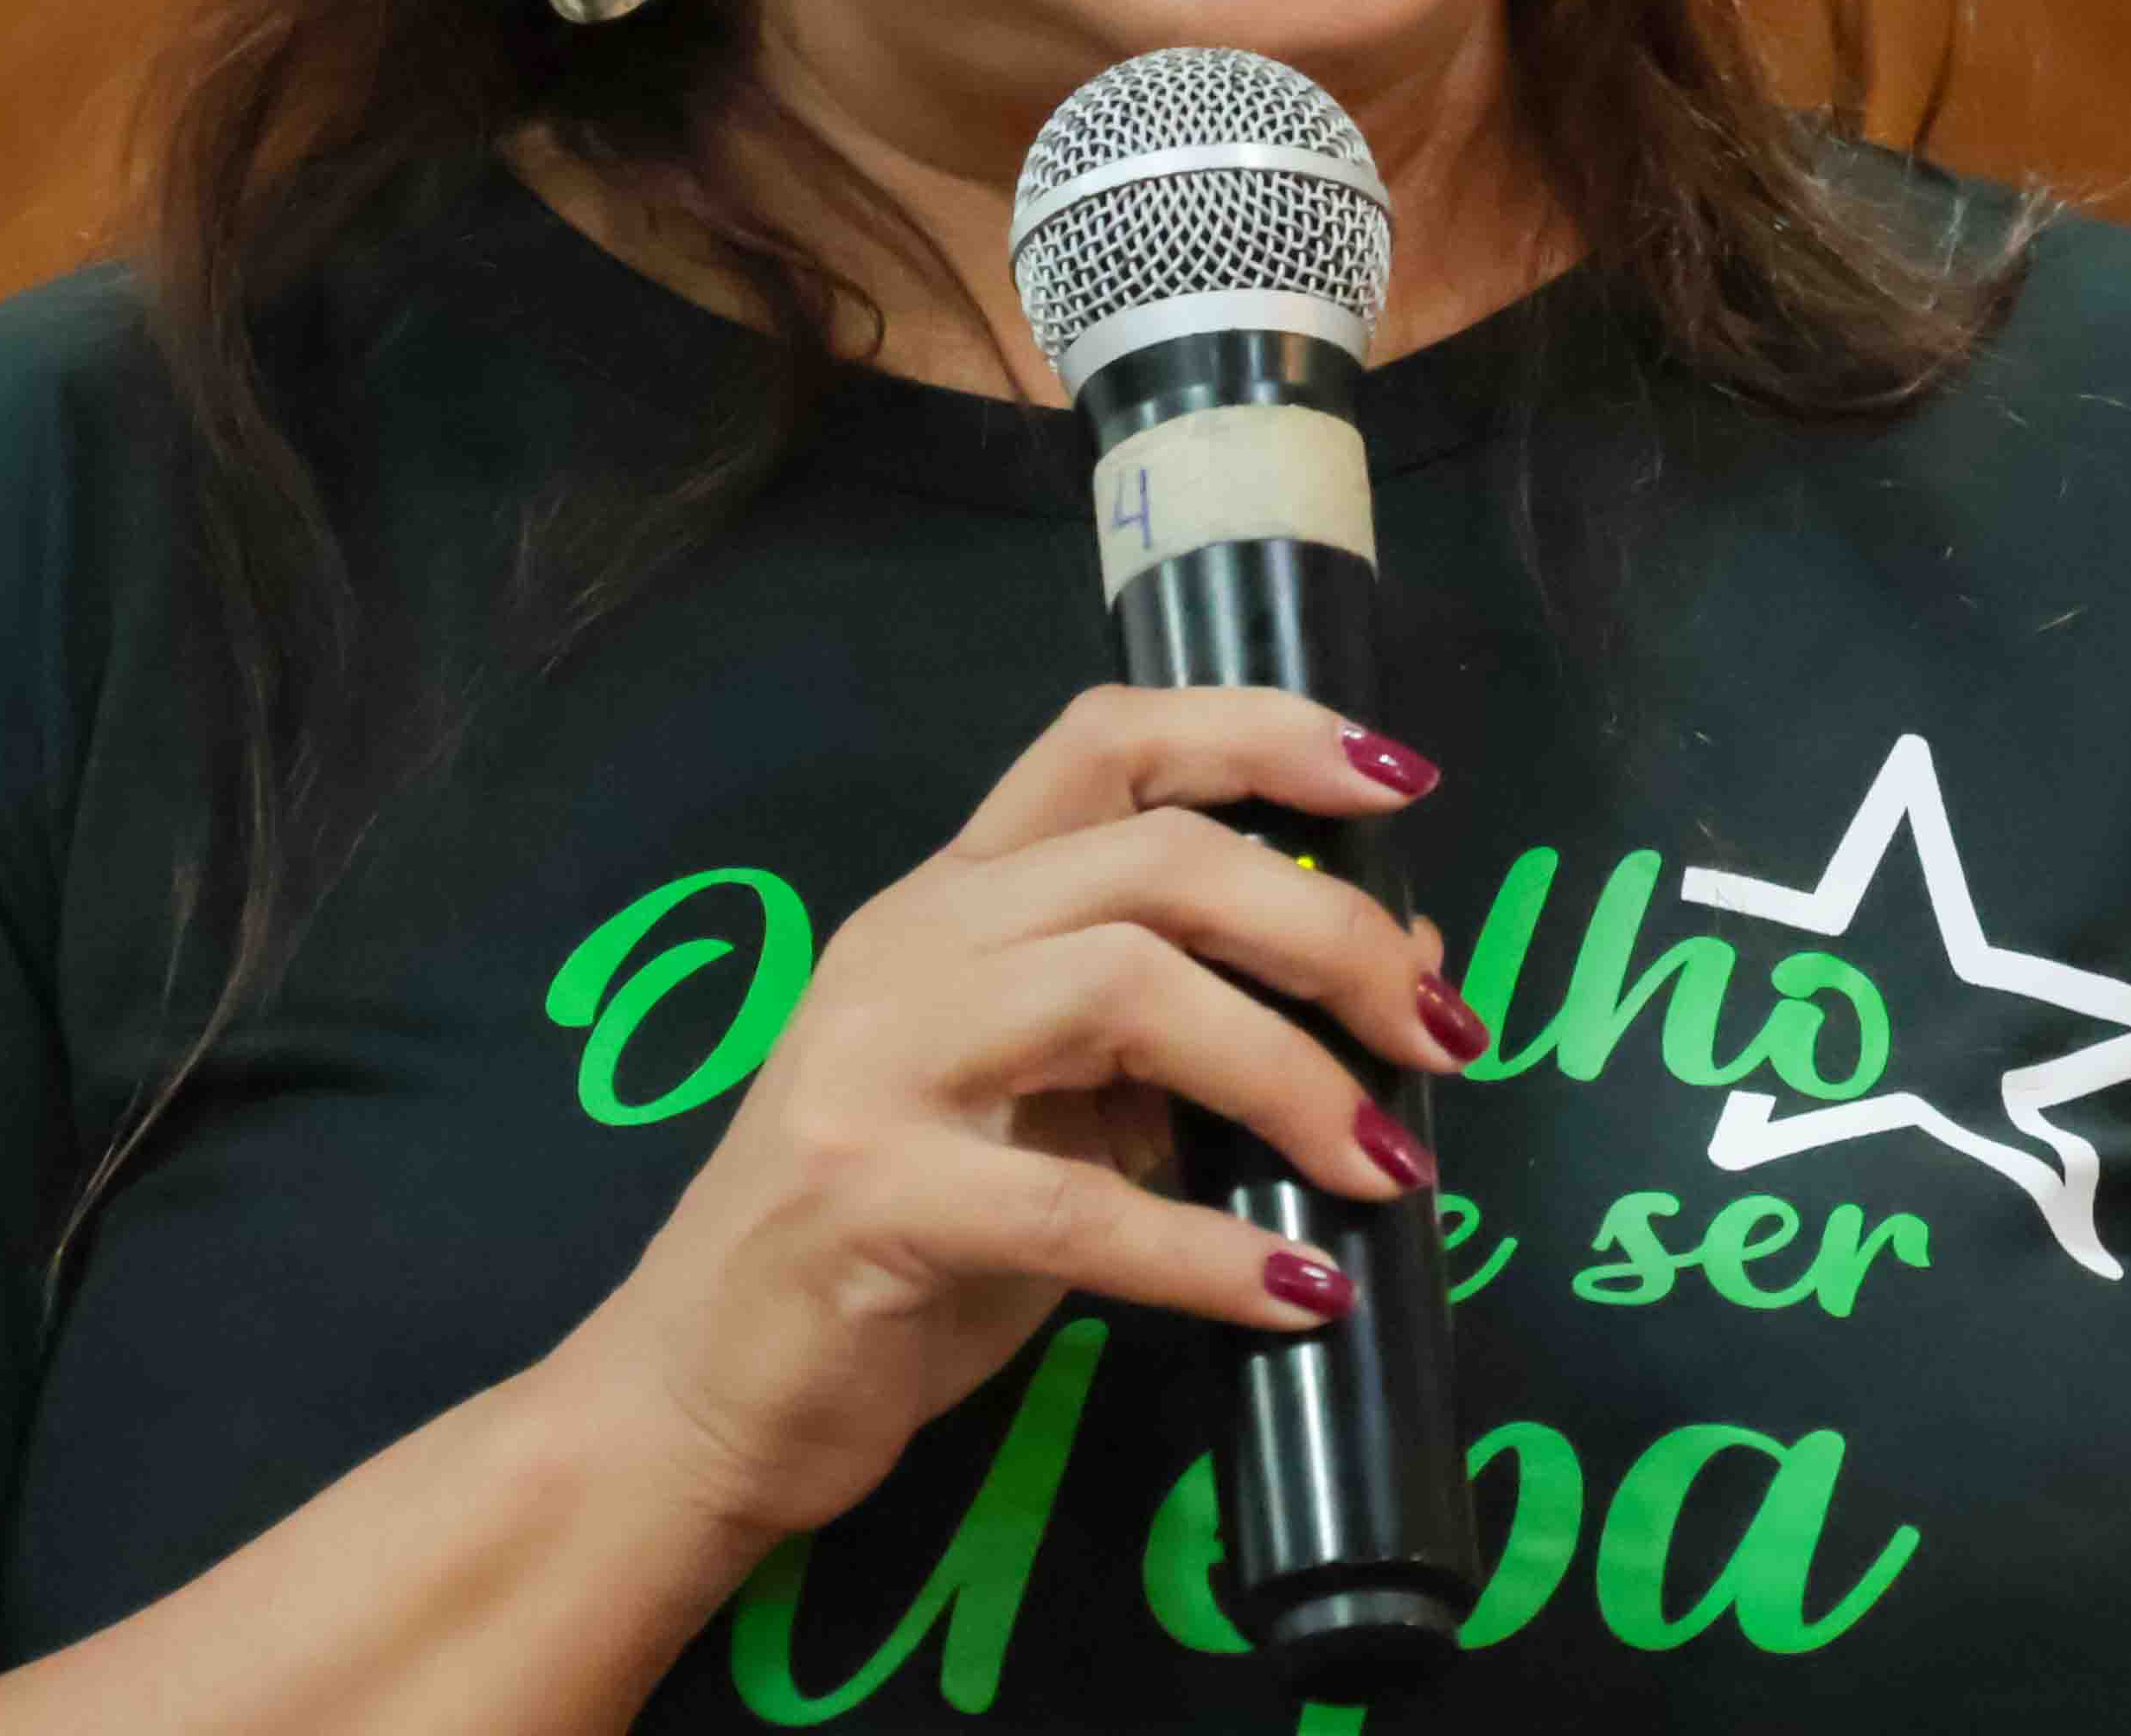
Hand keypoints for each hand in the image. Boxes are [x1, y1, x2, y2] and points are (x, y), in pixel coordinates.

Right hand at [581, 684, 1473, 1542]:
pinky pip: (1076, 1206)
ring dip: (1290, 1078)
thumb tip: (1394, 971)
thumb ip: (1187, 1031)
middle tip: (1435, 1039)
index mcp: (954, 901)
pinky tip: (1297, 1293)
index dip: (1266, 734)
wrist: (696, 1397)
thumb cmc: (895, 1248)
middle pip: (1158, 861)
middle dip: (1331, 935)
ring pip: (1127, 990)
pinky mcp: (869, 1200)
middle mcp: (912, 947)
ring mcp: (877, 1066)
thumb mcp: (1051, 1112)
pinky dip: (1210, 1253)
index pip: (1109, 740)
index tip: (1401, 783)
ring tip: (1384, 1169)